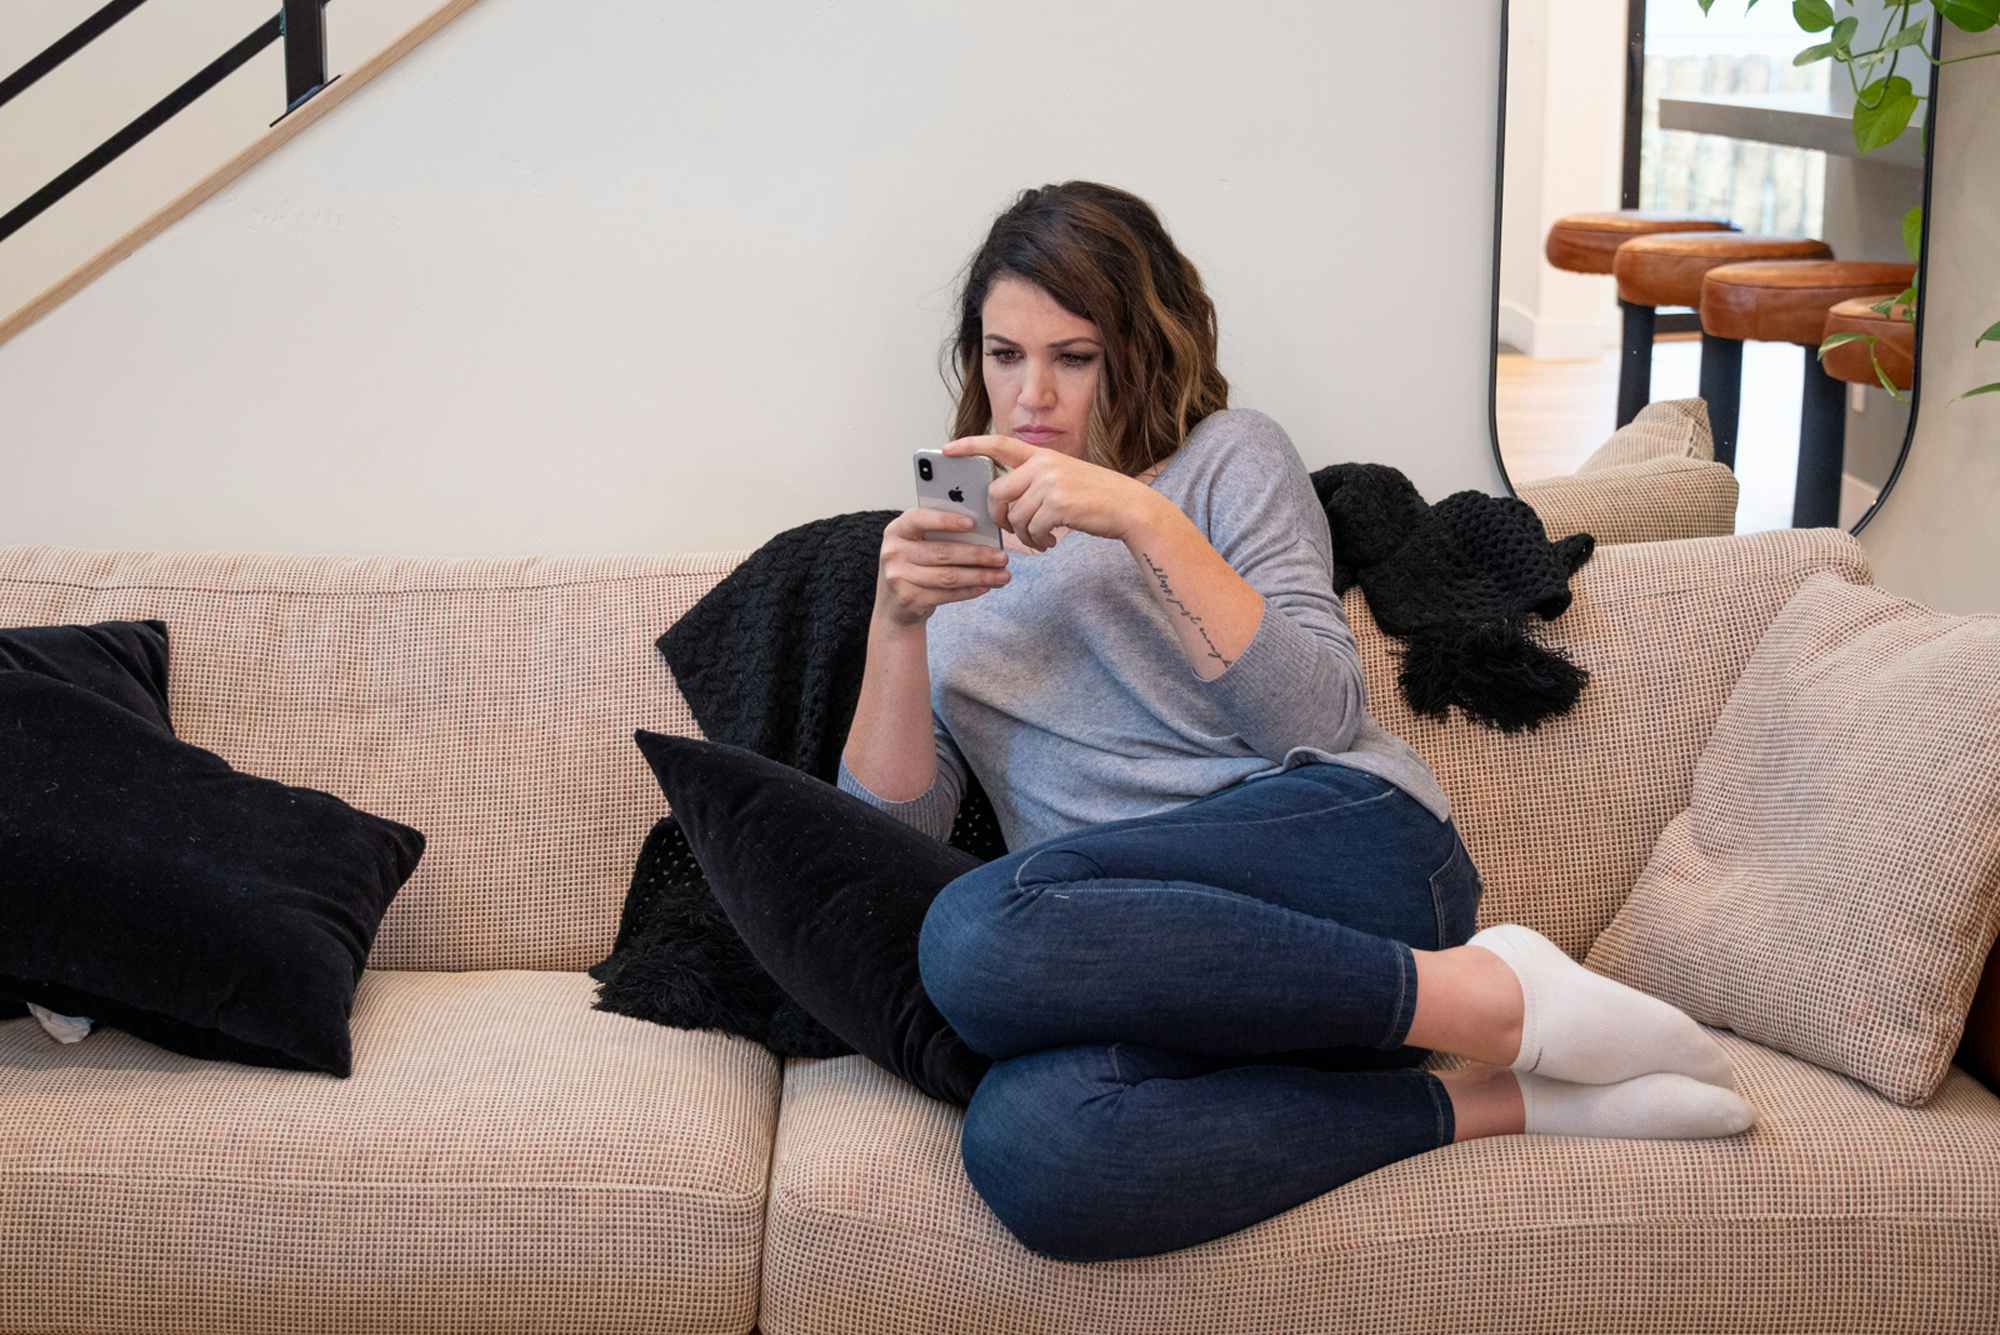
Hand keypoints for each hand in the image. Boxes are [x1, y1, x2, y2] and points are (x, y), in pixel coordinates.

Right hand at [873, 507, 1013, 627]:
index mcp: (897, 530)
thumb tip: (982, 530)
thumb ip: (940, 534)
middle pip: (942, 552)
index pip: (919, 518)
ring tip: (1002, 575)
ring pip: (948, 576)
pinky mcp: (909, 599)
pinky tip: (986, 586)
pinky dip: (970, 590)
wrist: (895, 604)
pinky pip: (946, 594)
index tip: (973, 523)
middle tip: (1003, 557)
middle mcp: (893, 552)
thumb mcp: (919, 544)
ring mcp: (898, 577)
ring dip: (980, 576)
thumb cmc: (915, 565)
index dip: (946, 520)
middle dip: (977, 555)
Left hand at [940, 434, 1161, 550]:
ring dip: (1024, 536)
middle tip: (1011, 530)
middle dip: (998, 517)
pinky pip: (1031, 530)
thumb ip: (1036, 482)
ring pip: (1014, 516)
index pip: (999, 444)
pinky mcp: (1058, 505)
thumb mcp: (1065, 477)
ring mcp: (1051, 484)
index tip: (947, 450)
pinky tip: (1050, 542)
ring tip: (1041, 540)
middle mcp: (1044, 465)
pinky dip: (1037, 541)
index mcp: (1042, 455)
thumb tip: (1006, 506)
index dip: (970, 445)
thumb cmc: (1096, 498)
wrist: (1129, 507)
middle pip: (997, 493)